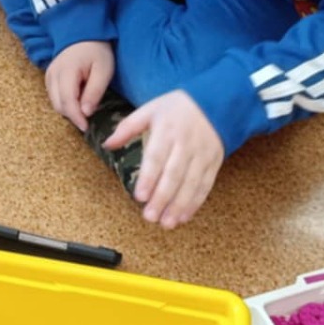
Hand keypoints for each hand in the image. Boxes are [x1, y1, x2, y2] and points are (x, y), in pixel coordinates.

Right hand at [45, 40, 114, 131]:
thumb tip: (86, 113)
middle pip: (58, 105)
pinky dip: (64, 103)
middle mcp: (52, 75)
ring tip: (84, 106)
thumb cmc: (97, 51)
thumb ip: (94, 92)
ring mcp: (48, 76)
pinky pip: (54, 97)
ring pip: (54, 103)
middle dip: (72, 115)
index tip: (86, 127)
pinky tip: (77, 99)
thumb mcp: (103, 70)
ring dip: (68, 109)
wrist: (83, 33)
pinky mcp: (48, 77)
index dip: (76, 117)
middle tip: (89, 117)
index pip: (67, 102)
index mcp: (66, 72)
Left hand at [102, 90, 225, 229]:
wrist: (215, 101)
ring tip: (167, 223)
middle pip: (174, 175)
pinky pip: (205, 185)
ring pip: (191, 184)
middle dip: (162, 198)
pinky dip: (195, 203)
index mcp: (167, 130)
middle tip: (150, 216)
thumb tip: (107, 144)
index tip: (140, 196)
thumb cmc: (177, 107)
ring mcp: (202, 154)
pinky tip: (184, 216)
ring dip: (179, 205)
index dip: (149, 178)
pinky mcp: (214, 162)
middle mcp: (186, 144)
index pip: (156, 157)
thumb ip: (128, 127)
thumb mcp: (150, 109)